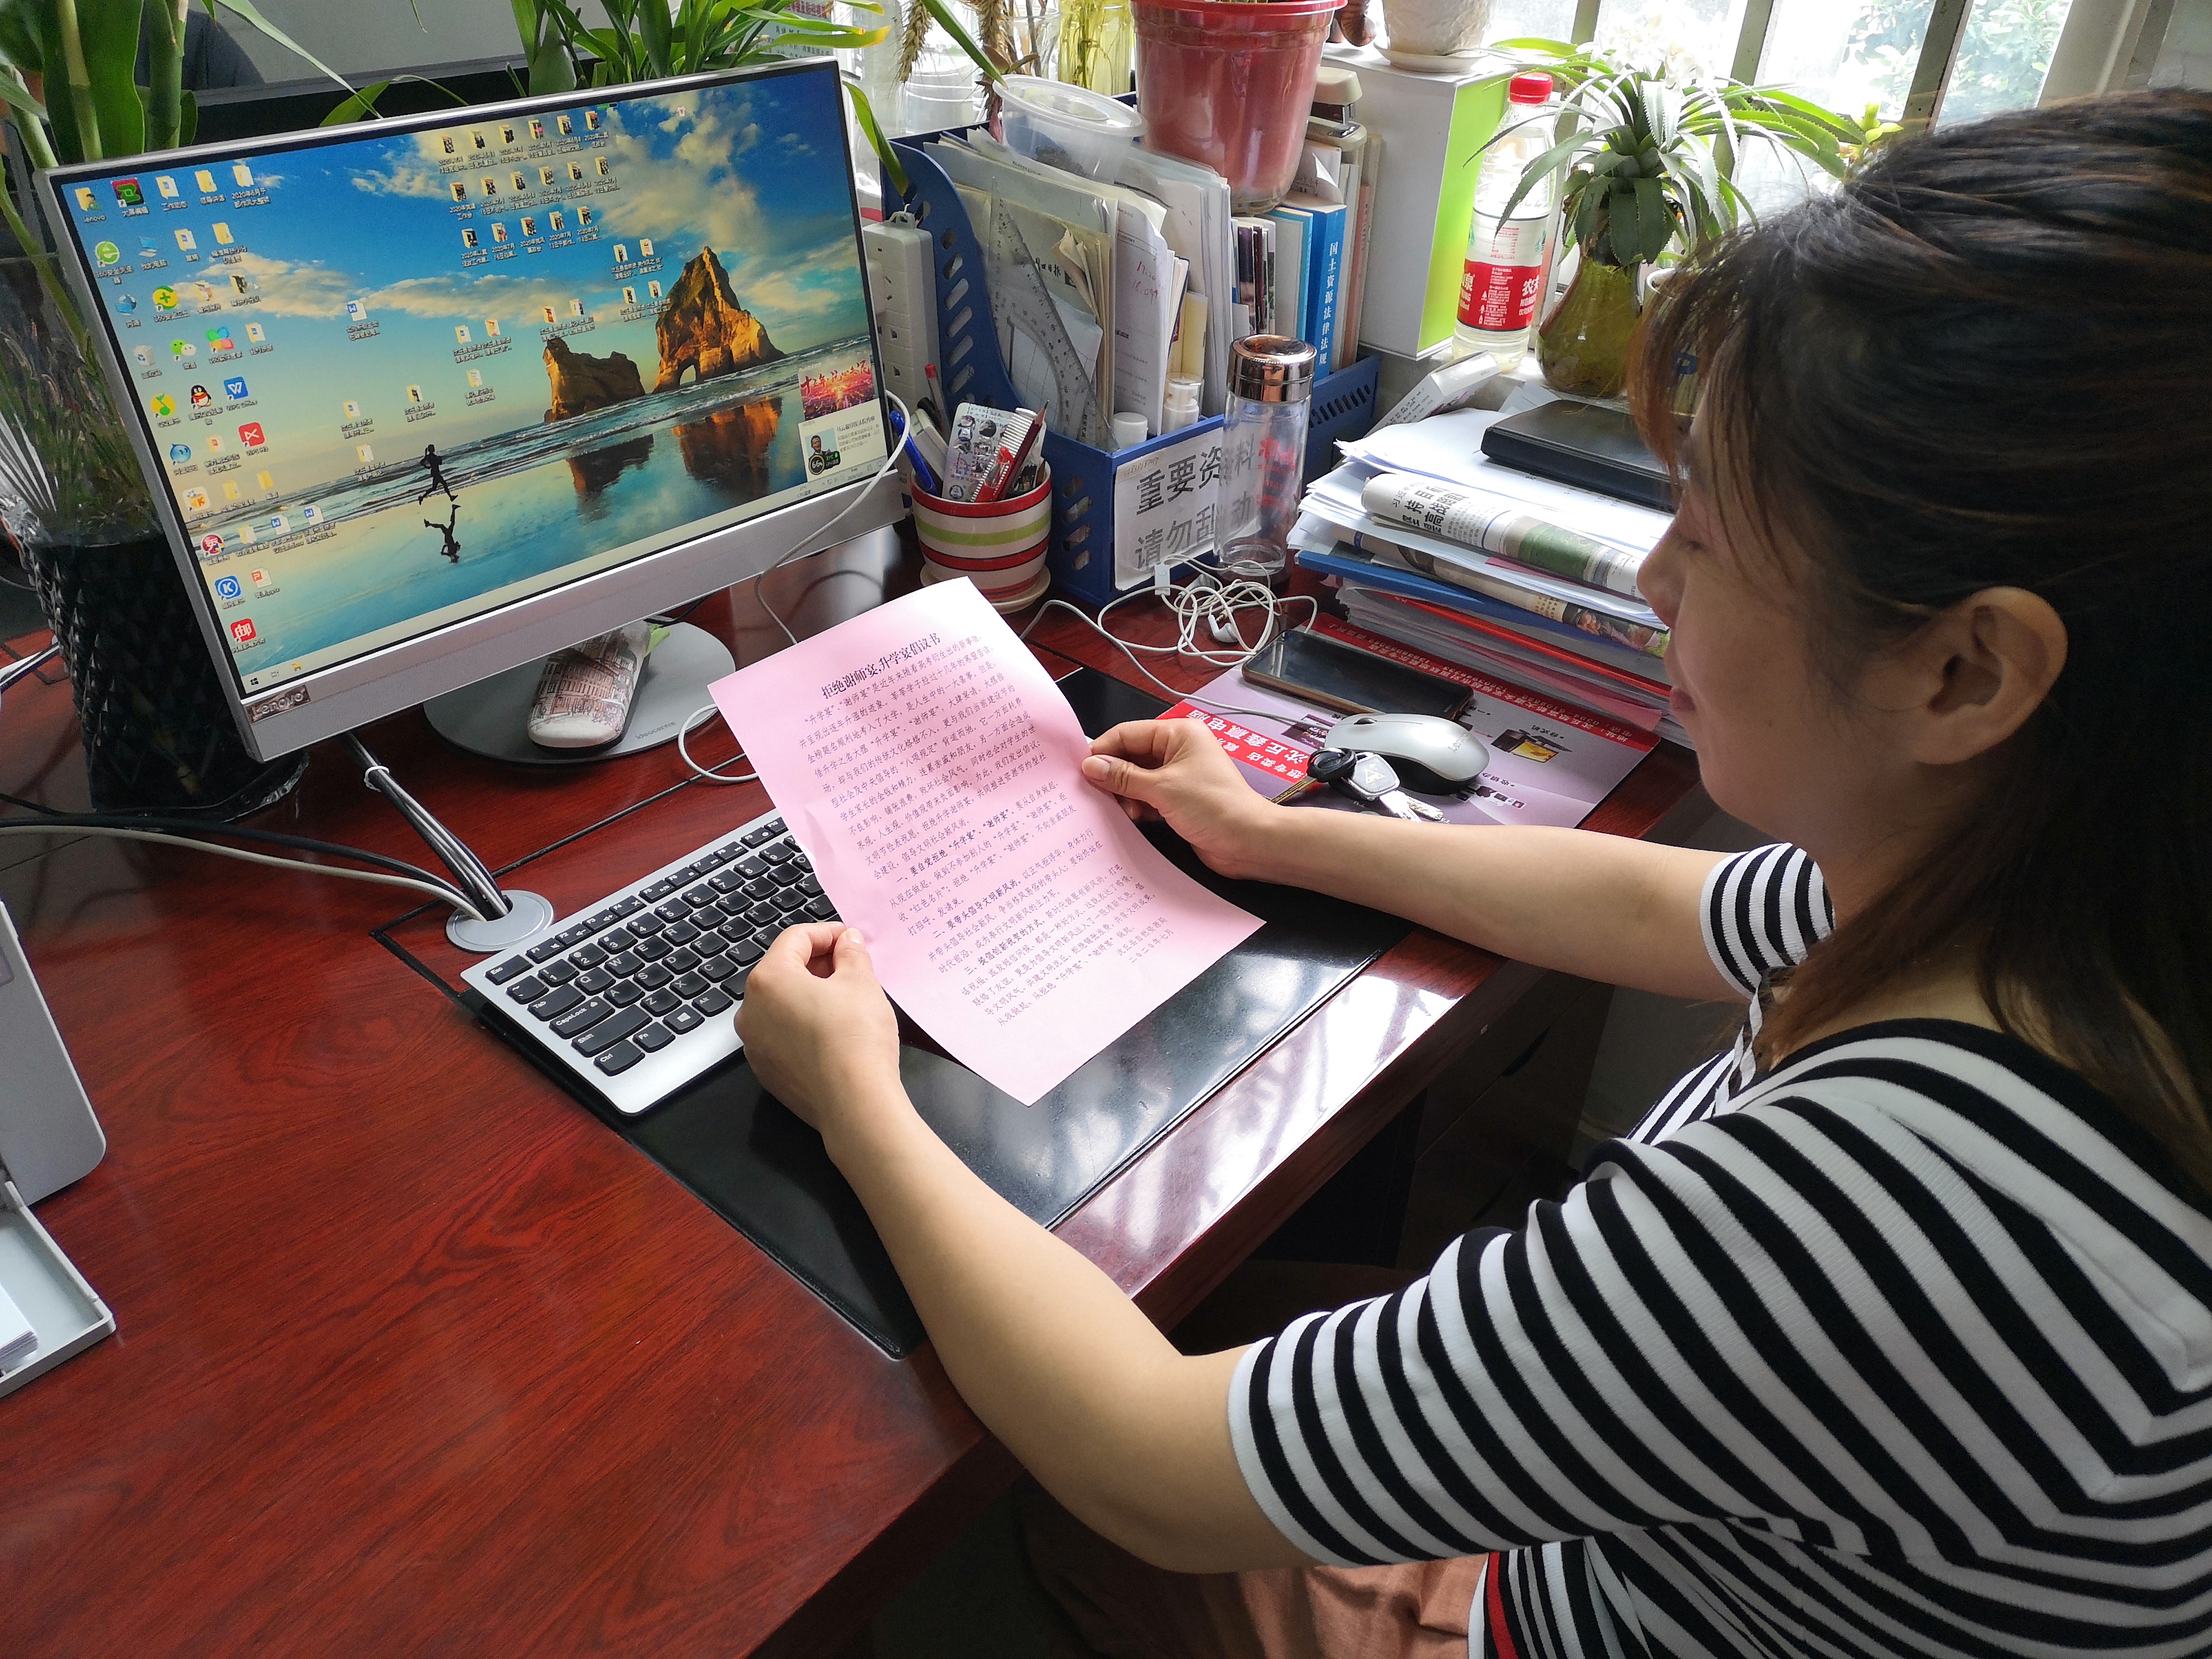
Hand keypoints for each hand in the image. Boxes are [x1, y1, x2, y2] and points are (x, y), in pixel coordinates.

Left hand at [735, 924, 907, 1143]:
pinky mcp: (766, 1071)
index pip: (795, 939)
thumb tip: (847, 941)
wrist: (854, 1103)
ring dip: (809, 996)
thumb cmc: (856, 1038)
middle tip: (852, 968)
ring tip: (845, 1001)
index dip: (827, 933)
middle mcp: (750, 1010)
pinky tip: (831, 1034)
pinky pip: (781, 1036)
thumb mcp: (862, 982)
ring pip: (781, 1006)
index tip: (850, 940)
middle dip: (818, 965)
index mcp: (768, 979)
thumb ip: (851, 953)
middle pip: (783, 971)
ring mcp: (754, 1044)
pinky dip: (802, 1027)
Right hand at [1080, 719, 1279, 880]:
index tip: (1081, 771)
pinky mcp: (1180, 797)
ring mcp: (1180, 773)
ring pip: (1137, 778)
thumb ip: (1123, 776)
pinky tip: (1139, 818)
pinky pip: (1148, 795)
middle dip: (1115, 776)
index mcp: (1178, 733)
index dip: (1103, 751)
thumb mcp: (1162, 789)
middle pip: (1131, 756)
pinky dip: (1140, 806)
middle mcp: (1179, 749)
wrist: (1248, 841)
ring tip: (1130, 812)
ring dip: (1128, 795)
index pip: (1127, 734)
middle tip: (1100, 796)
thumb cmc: (1214, 807)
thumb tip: (1090, 764)